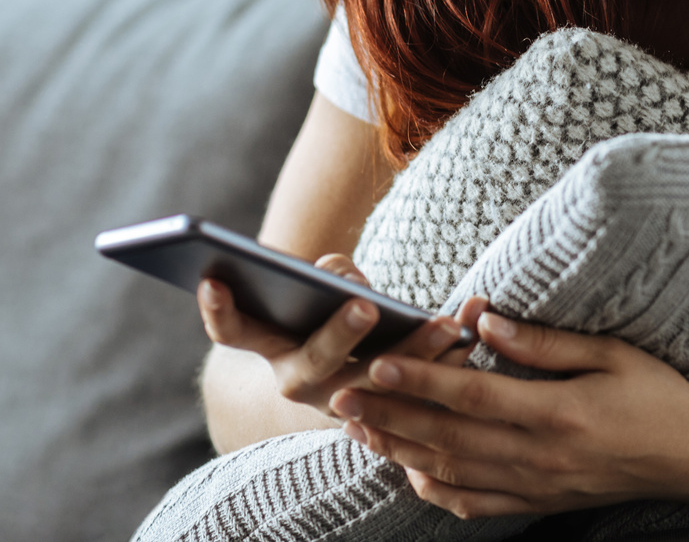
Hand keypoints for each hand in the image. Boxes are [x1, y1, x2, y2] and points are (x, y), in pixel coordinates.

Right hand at [197, 253, 473, 417]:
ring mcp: (344, 404)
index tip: (212, 280)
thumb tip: (349, 276)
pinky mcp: (392, 411)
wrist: (348, 380)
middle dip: (340, 334)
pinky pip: (422, 386)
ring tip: (446, 323)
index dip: (218, 310)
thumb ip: (329, 276)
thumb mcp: (314, 290)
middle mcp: (299, 383)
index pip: (232, 331)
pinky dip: (452, 349)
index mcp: (268, 347)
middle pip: (315, 363)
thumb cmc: (323, 312)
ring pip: (379, 384)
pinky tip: (476, 318)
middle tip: (365, 305)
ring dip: (416, 350)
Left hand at [329, 311, 688, 518]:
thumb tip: (483, 320)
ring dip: (400, 451)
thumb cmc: (658, 395)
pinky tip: (409, 470)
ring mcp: (537, 487)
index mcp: (558, 414)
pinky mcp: (539, 504)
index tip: (378, 365)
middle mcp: (540, 457)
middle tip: (341, 398)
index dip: (420, 382)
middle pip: (447, 438)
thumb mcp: (610, 353)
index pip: (471, 396)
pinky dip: (436, 489)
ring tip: (359, 429)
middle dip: (389, 417)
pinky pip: (475, 504)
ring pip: (452, 473)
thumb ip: (543, 341)